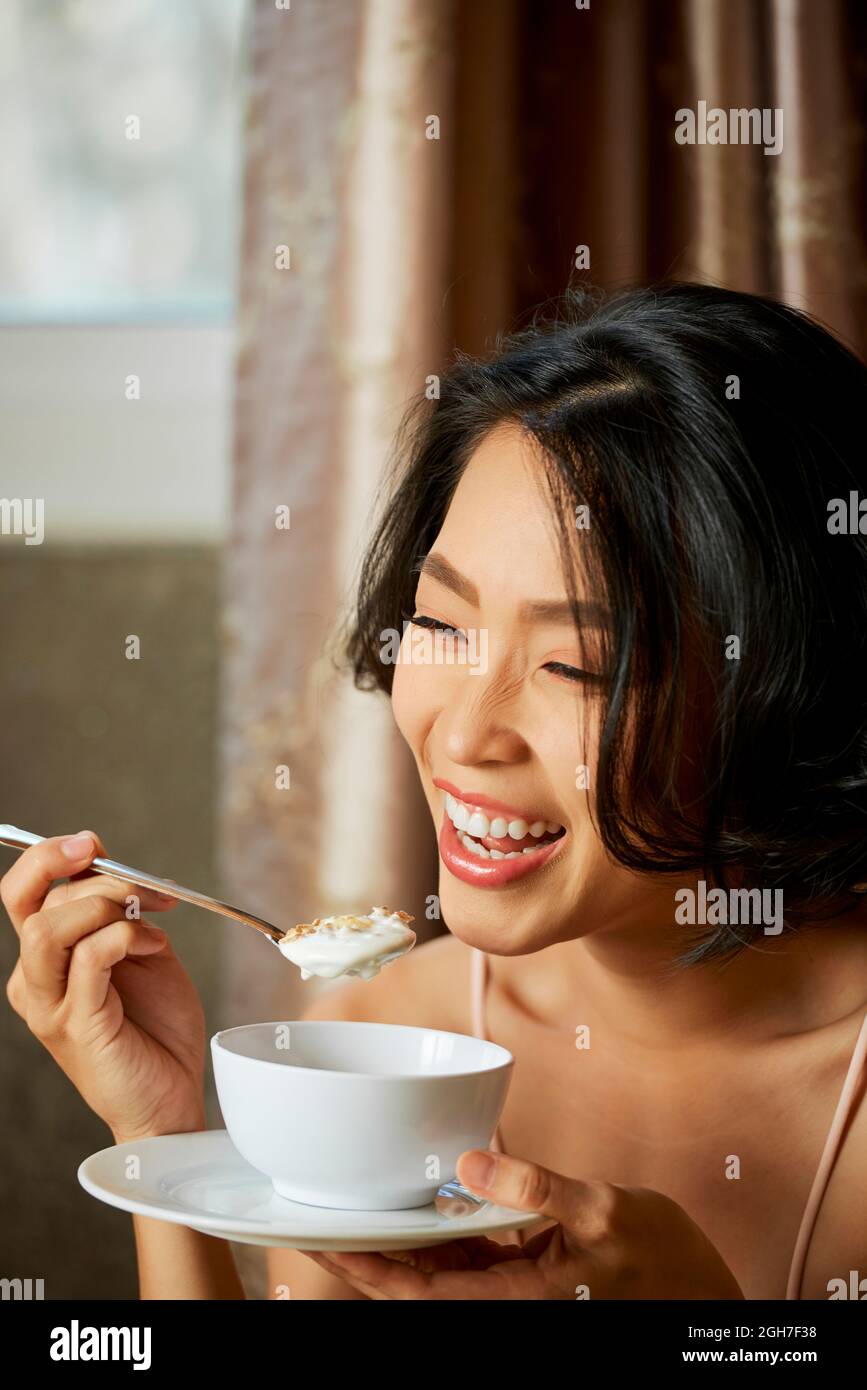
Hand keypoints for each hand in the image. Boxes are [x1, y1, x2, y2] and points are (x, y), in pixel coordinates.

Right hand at [2, 830, 206, 1142]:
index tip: (92, 842)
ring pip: (49, 929)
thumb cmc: (155, 1026)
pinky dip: (126, 937)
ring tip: (149, 918)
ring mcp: (50, 1006)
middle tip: (145, 887)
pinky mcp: (77, 1026)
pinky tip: (155, 947)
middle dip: (94, 877)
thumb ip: (120, 912)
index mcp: (43, 960)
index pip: (20, 893)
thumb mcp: (139, 951)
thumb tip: (112, 863)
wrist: (172, 1095)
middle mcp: (34, 981)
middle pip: (34, 903)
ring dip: (106, 906)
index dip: (48, 856)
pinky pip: (89, 960)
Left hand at [305, 1148, 745, 1299]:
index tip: (324, 1242)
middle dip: (367, 1252)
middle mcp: (505, 1298)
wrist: (700, 1293)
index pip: (419, 1289)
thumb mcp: (604, 1213)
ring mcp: (514, 1287)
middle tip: (319, 1214)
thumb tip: (470, 1163)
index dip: (366, 1268)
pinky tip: (421, 1200)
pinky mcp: (527, 1272)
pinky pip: (468, 1254)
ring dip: (399, 1240)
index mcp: (515, 1295)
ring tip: (356, 1203)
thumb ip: (536, 1188)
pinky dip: (440, 1230)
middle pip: (416, 1280)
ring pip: (438, 1267)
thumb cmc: (662, 1261)